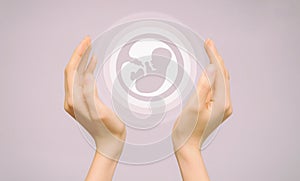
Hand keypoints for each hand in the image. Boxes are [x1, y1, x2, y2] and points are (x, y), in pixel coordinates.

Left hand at [64, 36, 125, 159]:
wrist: (110, 143)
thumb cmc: (109, 130)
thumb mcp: (100, 112)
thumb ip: (90, 95)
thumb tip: (85, 76)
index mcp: (74, 101)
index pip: (72, 71)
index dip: (78, 54)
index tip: (87, 41)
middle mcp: (71, 100)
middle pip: (72, 70)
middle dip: (79, 54)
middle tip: (88, 40)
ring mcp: (76, 101)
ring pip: (76, 75)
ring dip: (82, 60)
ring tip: (90, 48)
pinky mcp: (83, 102)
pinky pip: (82, 81)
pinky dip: (87, 70)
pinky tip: (92, 63)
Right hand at [172, 39, 232, 150]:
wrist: (187, 145)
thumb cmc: (188, 129)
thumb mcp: (194, 106)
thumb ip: (204, 86)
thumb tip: (212, 68)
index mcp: (222, 102)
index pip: (220, 73)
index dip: (214, 57)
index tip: (208, 43)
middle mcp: (226, 103)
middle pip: (223, 75)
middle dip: (216, 58)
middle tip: (209, 43)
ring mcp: (222, 105)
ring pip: (222, 80)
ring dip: (216, 65)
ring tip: (210, 51)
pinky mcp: (217, 107)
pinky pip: (218, 86)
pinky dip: (214, 75)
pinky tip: (210, 69)